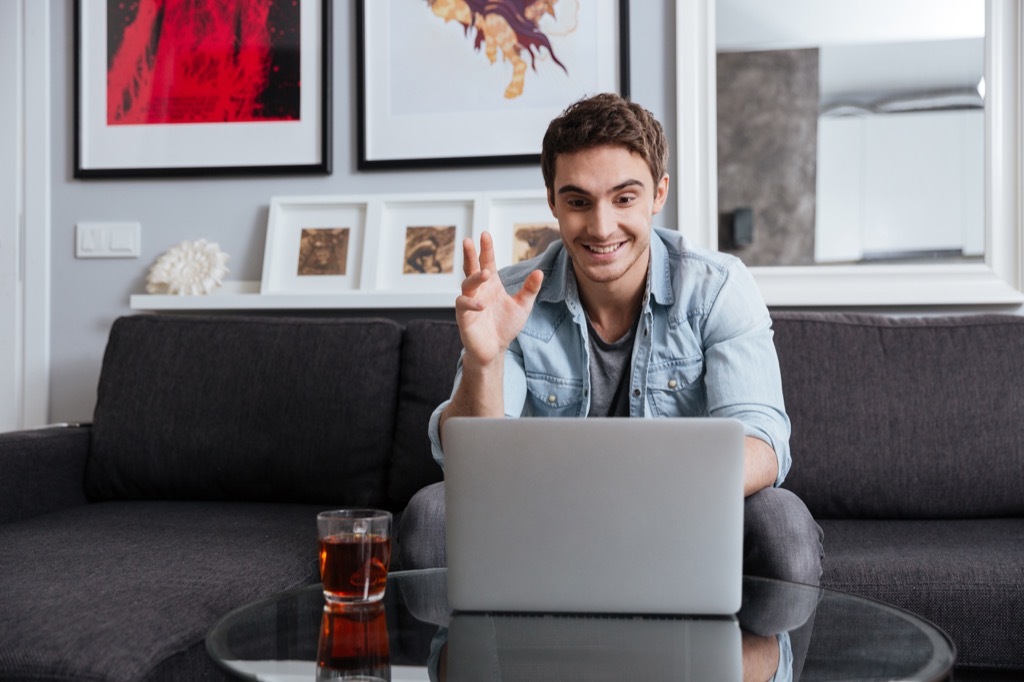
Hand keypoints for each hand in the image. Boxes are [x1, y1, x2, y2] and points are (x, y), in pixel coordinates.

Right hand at [455, 232, 542, 368]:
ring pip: (467, 285)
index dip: (486, 249)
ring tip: (485, 274)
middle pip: (471, 268)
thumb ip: (529, 289)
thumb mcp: (522, 306)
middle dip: (469, 254)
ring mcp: (469, 302)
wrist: (495, 350)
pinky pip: (463, 306)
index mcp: (491, 284)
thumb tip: (540, 272)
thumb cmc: (505, 326)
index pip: (487, 262)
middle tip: (468, 240)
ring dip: (475, 278)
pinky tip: (481, 305)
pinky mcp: (464, 317)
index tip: (485, 234)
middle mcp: (478, 290)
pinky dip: (471, 303)